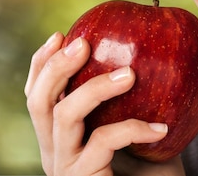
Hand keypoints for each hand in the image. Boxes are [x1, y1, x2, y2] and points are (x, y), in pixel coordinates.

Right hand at [25, 32, 181, 175]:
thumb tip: (151, 50)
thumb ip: (132, 97)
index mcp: (60, 137)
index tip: (62, 34)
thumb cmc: (151, 169)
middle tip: (83, 42)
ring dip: (94, 88)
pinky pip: (102, 143)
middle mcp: (54, 152)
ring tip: (129, 74)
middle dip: (55, 67)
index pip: (37, 96)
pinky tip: (160, 129)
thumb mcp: (138, 127)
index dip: (42, 64)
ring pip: (63, 117)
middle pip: (37, 103)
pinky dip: (132, 129)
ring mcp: (65, 168)